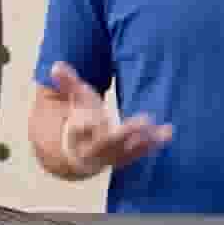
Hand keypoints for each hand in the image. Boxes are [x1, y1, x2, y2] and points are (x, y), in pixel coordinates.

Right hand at [49, 61, 173, 176]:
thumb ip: (67, 83)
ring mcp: (109, 156)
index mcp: (76, 133)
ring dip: (144, 142)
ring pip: (126, 152)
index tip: (96, 120)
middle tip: (142, 121)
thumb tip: (56, 65)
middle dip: (124, 135)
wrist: (78, 151)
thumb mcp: (74, 99)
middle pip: (106, 144)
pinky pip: (139, 153)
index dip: (88, 126)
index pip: (81, 130)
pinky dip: (153, 144)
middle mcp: (92, 149)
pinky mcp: (124, 158)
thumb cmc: (79, 117)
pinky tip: (167, 132)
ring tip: (159, 129)